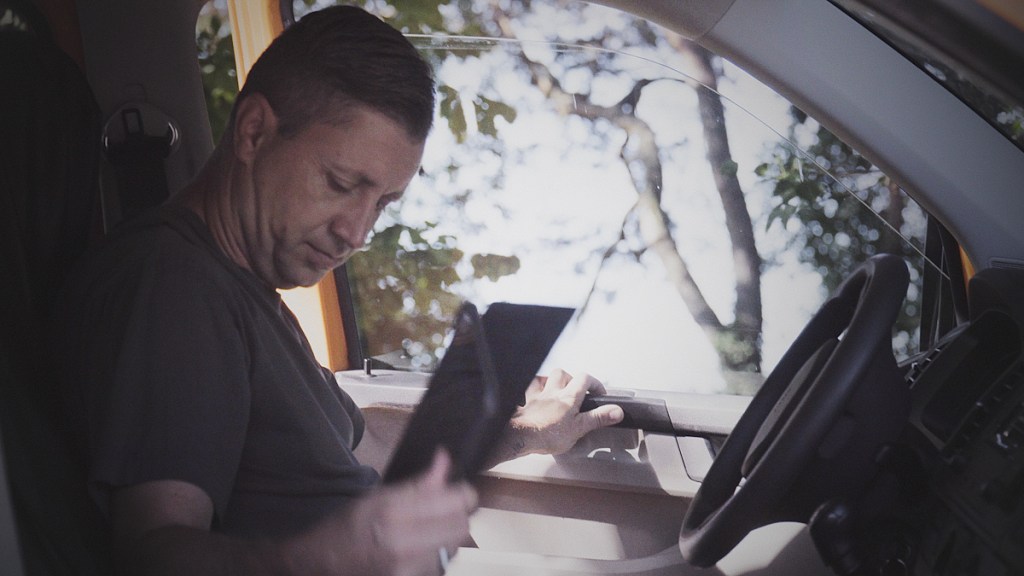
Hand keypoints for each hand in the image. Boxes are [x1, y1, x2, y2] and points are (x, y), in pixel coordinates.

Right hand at [290, 449, 476, 575]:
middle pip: (461, 527)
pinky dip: (436, 557)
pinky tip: (418, 550)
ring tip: (425, 533)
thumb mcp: (379, 496)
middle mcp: (403, 544)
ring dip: (446, 538)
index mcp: (394, 513)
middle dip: (456, 516)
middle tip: (442, 512)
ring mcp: (408, 570)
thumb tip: (444, 459)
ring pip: (453, 549)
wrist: (321, 565)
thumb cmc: (347, 528)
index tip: (457, 492)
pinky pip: (440, 566)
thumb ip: (419, 483)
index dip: (462, 493)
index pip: (458, 501)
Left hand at [509, 369, 624, 455]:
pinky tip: (533, 397)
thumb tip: (616, 411)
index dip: (594, 383)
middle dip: (571, 379)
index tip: (599, 393)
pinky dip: (531, 391)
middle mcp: (552, 391)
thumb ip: (598, 418)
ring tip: (556, 390)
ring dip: (551, 381)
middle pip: (562, 373)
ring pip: (544, 378)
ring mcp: (536, 395)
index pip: (585, 378)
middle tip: (576, 390)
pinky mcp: (523, 403)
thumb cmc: (547, 434)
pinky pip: (525, 390)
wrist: (521, 435)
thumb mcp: (579, 428)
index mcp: (569, 397)